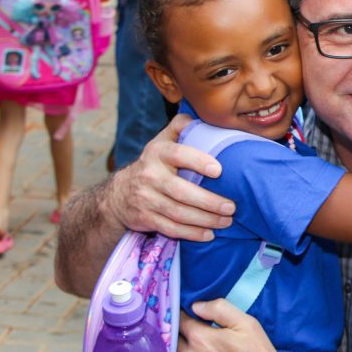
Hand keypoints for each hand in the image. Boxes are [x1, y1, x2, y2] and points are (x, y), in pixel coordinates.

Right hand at [107, 114, 235, 241]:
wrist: (119, 193)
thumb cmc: (153, 165)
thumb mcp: (161, 141)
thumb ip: (180, 127)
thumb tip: (198, 117)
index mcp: (157, 153)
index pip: (178, 155)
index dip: (198, 161)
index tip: (219, 170)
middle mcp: (149, 175)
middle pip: (180, 191)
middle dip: (209, 201)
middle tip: (231, 207)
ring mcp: (145, 199)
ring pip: (178, 213)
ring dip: (205, 220)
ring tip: (226, 221)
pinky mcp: (145, 218)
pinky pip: (171, 228)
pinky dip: (192, 233)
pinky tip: (209, 234)